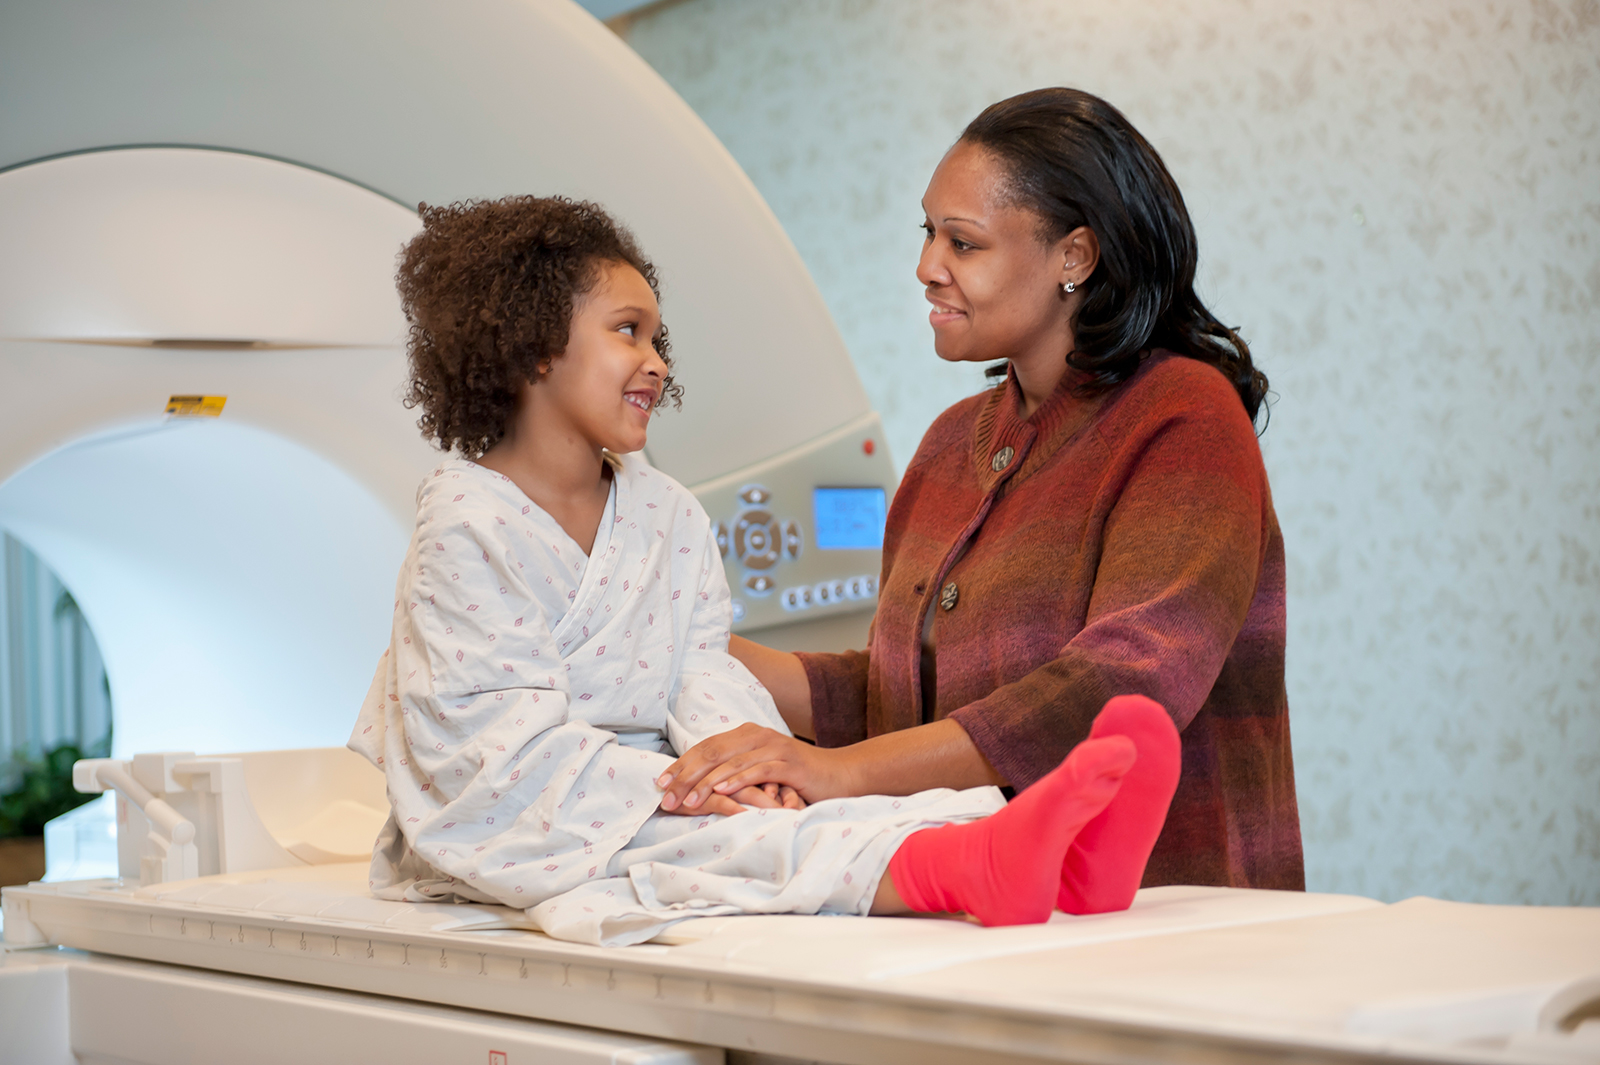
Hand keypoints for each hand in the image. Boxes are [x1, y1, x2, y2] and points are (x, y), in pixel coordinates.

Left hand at [656, 723, 850, 811]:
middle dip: (685, 775)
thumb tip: (698, 786)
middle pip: (712, 753)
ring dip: (706, 783)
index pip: (705, 747)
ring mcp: (774, 747)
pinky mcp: (790, 763)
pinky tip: (722, 792)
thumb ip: (735, 771)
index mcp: (746, 735)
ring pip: (731, 762)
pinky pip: (759, 770)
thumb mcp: (760, 771)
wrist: (839, 775)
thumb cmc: (796, 778)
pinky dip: (738, 780)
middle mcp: (757, 736)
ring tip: (687, 800)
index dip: (680, 764)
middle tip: (666, 796)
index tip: (659, 783)